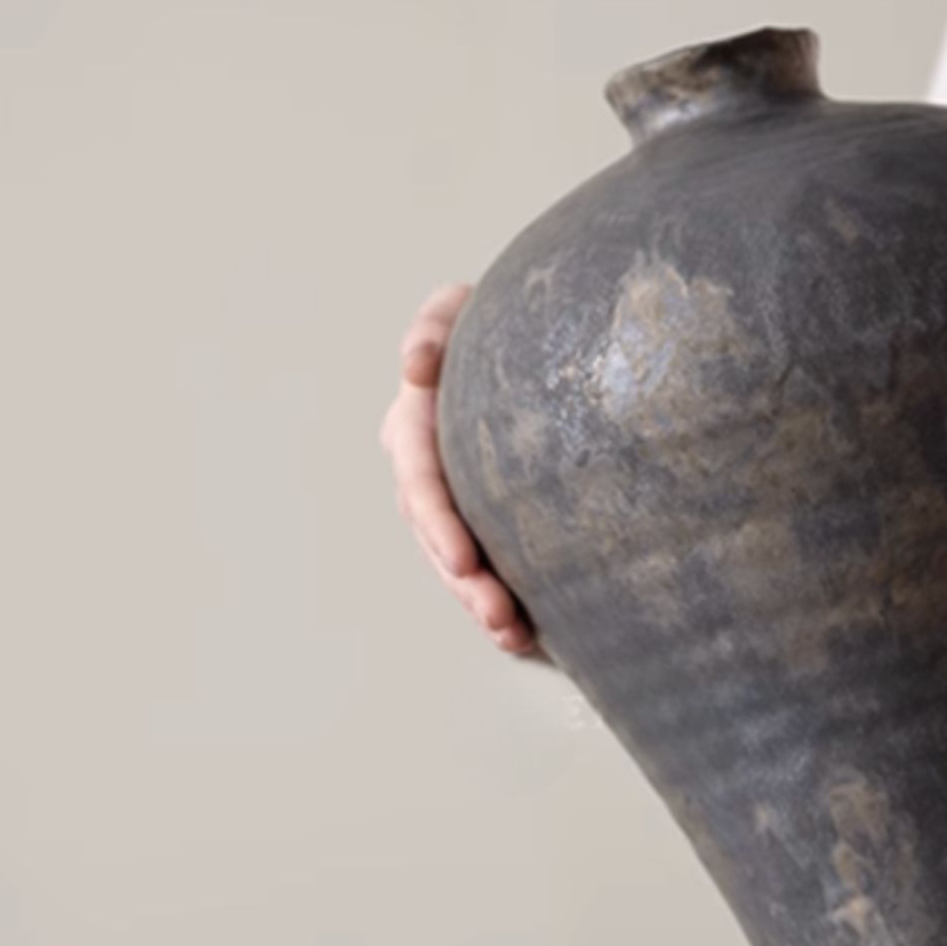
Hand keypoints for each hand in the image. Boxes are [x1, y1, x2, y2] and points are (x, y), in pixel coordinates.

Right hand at [380, 282, 541, 655]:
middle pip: (436, 535)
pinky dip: (498, 603)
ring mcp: (448, 499)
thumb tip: (415, 365)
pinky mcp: (480, 519)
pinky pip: (481, 566)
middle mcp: (421, 467)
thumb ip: (435, 327)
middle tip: (498, 614)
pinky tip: (525, 634)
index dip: (437, 522)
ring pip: (454, 561)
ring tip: (513, 635)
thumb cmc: (494, 318)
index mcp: (413, 423)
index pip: (419, 477)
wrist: (533, 341)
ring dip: (479, 602)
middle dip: (463, 581)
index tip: (464, 560)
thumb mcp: (459, 311)